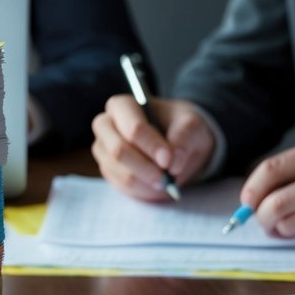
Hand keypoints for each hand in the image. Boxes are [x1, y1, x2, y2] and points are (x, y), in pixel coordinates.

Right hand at [91, 95, 215, 201]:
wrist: (175, 141)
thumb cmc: (179, 126)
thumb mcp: (191, 124)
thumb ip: (183, 138)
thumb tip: (172, 163)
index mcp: (121, 106)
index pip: (132, 129)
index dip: (152, 146)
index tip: (169, 159)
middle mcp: (105, 126)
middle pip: (118, 151)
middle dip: (146, 167)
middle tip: (167, 177)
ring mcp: (103, 150)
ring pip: (122, 173)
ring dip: (148, 181)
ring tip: (167, 179)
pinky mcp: (108, 170)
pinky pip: (123, 186)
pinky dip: (144, 189)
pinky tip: (156, 181)